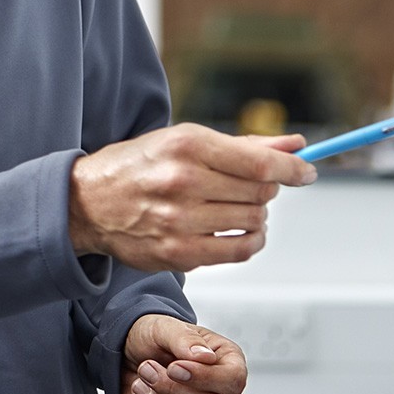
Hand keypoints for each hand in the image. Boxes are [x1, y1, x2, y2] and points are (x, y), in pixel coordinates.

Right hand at [68, 123, 315, 271]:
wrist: (87, 202)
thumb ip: (242, 145)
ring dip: (257, 214)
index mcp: (185, 145)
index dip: (292, 170)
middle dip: (268, 188)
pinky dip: (251, 240)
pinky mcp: (179, 252)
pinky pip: (239, 250)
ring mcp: (180, 220)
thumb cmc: (138, 166)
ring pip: (253, 220)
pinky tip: (242, 230)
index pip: (258, 164)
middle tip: (255, 185)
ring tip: (240, 206)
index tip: (307, 172)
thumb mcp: (182, 140)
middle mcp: (182, 182)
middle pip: (260, 192)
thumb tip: (293, 147)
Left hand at [121, 314, 246, 393]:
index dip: (205, 377)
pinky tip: (141, 388)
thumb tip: (205, 356)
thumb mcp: (165, 326)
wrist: (128, 351)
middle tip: (148, 367)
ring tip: (143, 374)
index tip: (174, 367)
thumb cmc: (155, 336)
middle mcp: (218, 386)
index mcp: (225, 359)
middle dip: (175, 388)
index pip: (233, 378)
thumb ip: (185, 338)